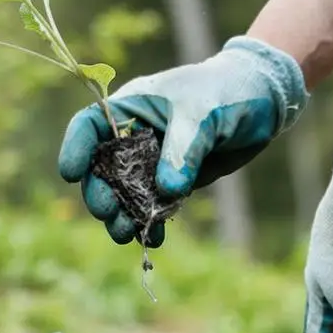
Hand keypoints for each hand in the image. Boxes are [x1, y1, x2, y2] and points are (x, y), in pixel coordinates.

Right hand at [58, 36, 308, 245]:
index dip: (75, 149)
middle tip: (108, 213)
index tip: (70, 174)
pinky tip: (154, 240)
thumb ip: (182, 151)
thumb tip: (166, 191)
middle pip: (102, 170)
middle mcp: (135, 137)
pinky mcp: (175, 181)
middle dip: (100, 194)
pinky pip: (156, 206)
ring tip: (126, 234)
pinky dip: (153, 223)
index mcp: (131, 108)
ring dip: (123, 215)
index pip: (89, 126)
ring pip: (126, 194)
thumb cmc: (226, 92)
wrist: (262, 101)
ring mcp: (154, 162)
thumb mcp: (203, 114)